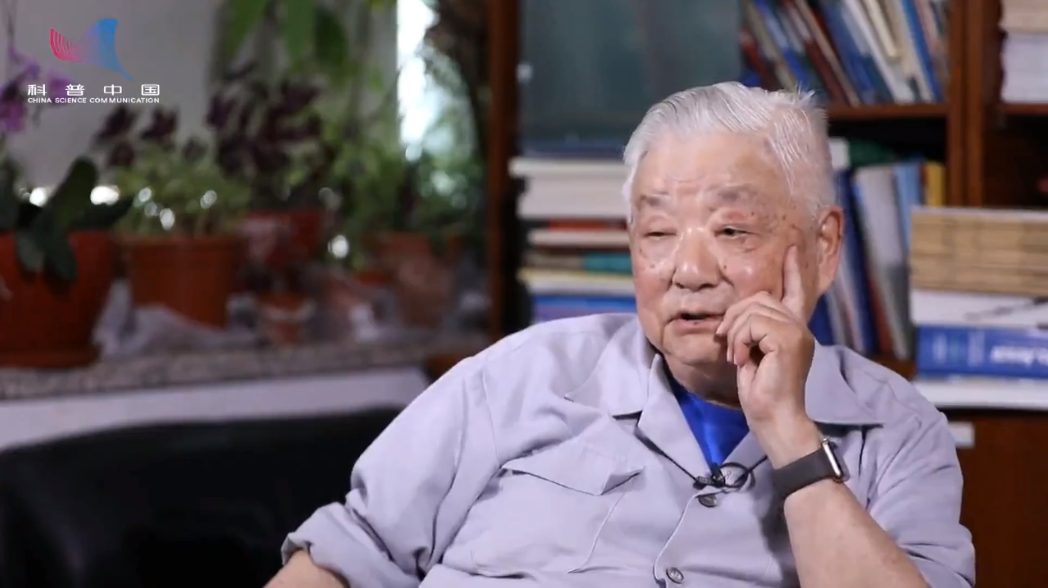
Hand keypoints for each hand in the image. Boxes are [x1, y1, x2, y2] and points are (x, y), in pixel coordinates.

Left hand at [714, 246, 819, 463]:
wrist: (774, 417)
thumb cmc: (761, 391)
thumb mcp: (753, 353)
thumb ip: (752, 330)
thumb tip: (737, 312)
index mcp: (793, 328)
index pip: (796, 292)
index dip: (792, 270)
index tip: (790, 248)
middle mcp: (800, 326)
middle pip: (759, 297)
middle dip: (734, 316)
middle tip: (727, 342)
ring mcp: (797, 331)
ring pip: (752, 309)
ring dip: (735, 332)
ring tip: (737, 355)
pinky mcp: (788, 339)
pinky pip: (751, 324)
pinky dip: (739, 341)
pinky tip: (742, 360)